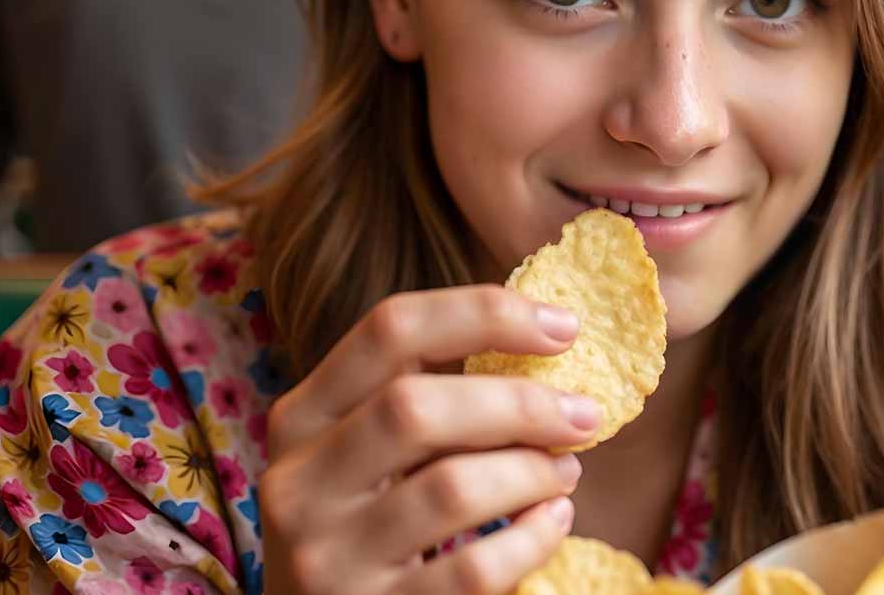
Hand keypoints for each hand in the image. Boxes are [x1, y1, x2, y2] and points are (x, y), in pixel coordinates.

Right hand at [260, 285, 598, 594]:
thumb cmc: (365, 529)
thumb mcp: (361, 457)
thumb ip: (421, 404)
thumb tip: (542, 338)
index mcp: (301, 418)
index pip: (390, 330)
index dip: (484, 314)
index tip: (564, 325)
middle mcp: (299, 483)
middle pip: (415, 407)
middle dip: (520, 404)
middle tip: (584, 415)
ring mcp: (330, 556)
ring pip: (451, 488)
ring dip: (531, 472)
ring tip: (566, 472)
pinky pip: (474, 569)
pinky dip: (532, 539)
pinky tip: (552, 523)